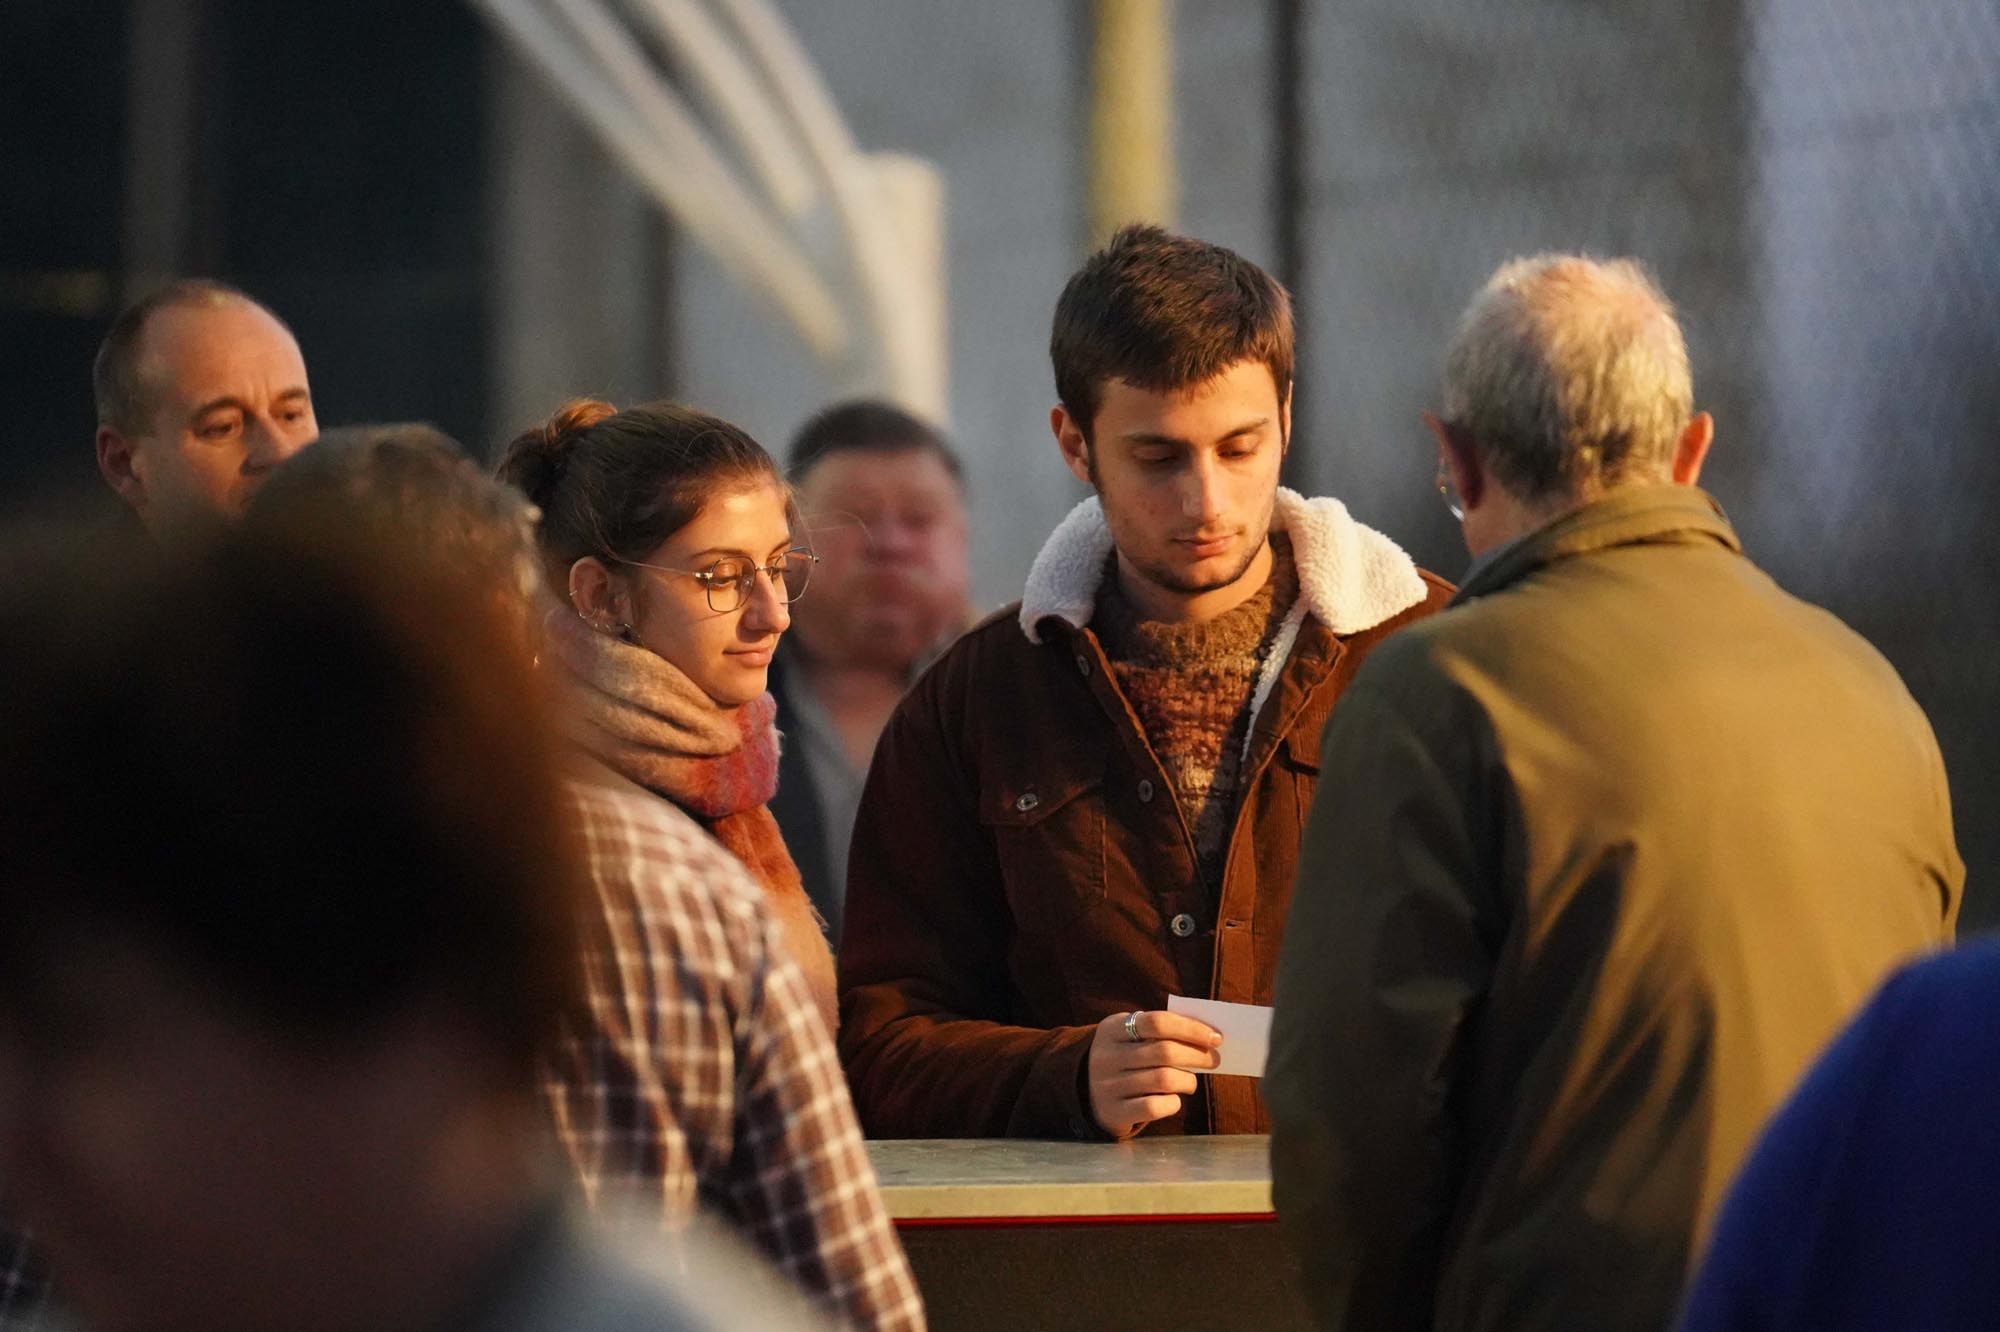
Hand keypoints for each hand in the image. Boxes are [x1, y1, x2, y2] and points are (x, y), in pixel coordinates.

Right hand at [1087, 1009, 1222, 1138]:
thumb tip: (1207, 1037)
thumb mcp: (1128, 1036)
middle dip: (1198, 1056)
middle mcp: (1107, 1056)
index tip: (1215, 1037)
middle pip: (1165, 1052)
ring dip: (1188, 1081)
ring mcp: (1108, 1086)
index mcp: (1112, 1029)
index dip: (1191, 1029)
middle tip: (1214, 1060)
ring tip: (1191, 1082)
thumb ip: (1159, 1032)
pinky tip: (1174, 1099)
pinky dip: (1173, 1103)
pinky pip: (1154, 1108)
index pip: (1158, 1022)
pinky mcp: (1114, 1112)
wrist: (1081, 1090)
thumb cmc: (1121, 1058)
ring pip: (1164, 1080)